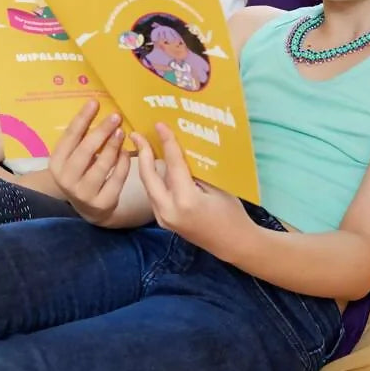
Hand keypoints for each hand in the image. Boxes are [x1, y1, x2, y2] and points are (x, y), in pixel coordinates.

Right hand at [49, 101, 130, 224]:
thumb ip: (82, 138)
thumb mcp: (74, 157)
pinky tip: (127, 152)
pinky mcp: (102, 203)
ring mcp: (84, 193)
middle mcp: (66, 179)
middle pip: (85, 151)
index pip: (69, 137)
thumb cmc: (82, 172)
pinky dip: (123, 163)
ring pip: (102, 165)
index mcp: (56, 164)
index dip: (82, 119)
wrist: (89, 208)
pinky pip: (116, 178)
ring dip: (114, 146)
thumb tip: (96, 107)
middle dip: (102, 131)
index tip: (95, 102)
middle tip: (116, 116)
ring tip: (121, 132)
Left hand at [133, 123, 249, 259]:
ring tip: (142, 145)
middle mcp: (169, 210)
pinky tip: (153, 165)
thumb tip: (183, 150)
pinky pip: (155, 195)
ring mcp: (164, 218)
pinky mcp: (164, 221)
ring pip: (149, 186)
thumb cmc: (232, 214)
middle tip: (136, 133)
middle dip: (142, 153)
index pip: (172, 165)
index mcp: (186, 200)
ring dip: (145, 165)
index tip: (159, 125)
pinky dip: (153, 178)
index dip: (166, 142)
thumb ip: (197, 171)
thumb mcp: (217, 187)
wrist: (233, 245)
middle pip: (149, 176)